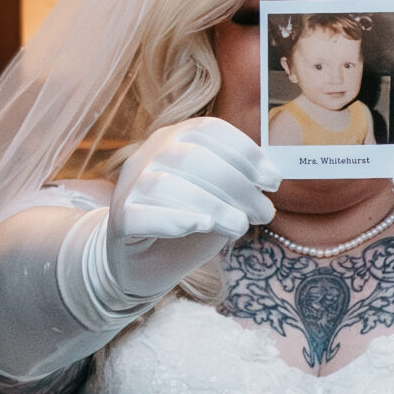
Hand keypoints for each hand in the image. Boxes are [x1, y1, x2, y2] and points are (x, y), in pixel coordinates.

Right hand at [104, 118, 281, 300]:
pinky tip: (199, 225)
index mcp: (173, 139)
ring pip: (168, 184)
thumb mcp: (218, 200)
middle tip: (264, 213)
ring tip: (240, 227)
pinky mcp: (119, 222)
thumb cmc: (186, 224)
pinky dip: (173, 219)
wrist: (141, 263)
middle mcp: (147, 155)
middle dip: (236, 184)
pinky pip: (141, 216)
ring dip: (212, 205)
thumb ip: (236, 186)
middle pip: (193, 156)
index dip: (245, 152)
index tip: (273, 181)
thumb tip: (268, 179)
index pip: (209, 130)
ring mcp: (129, 187)